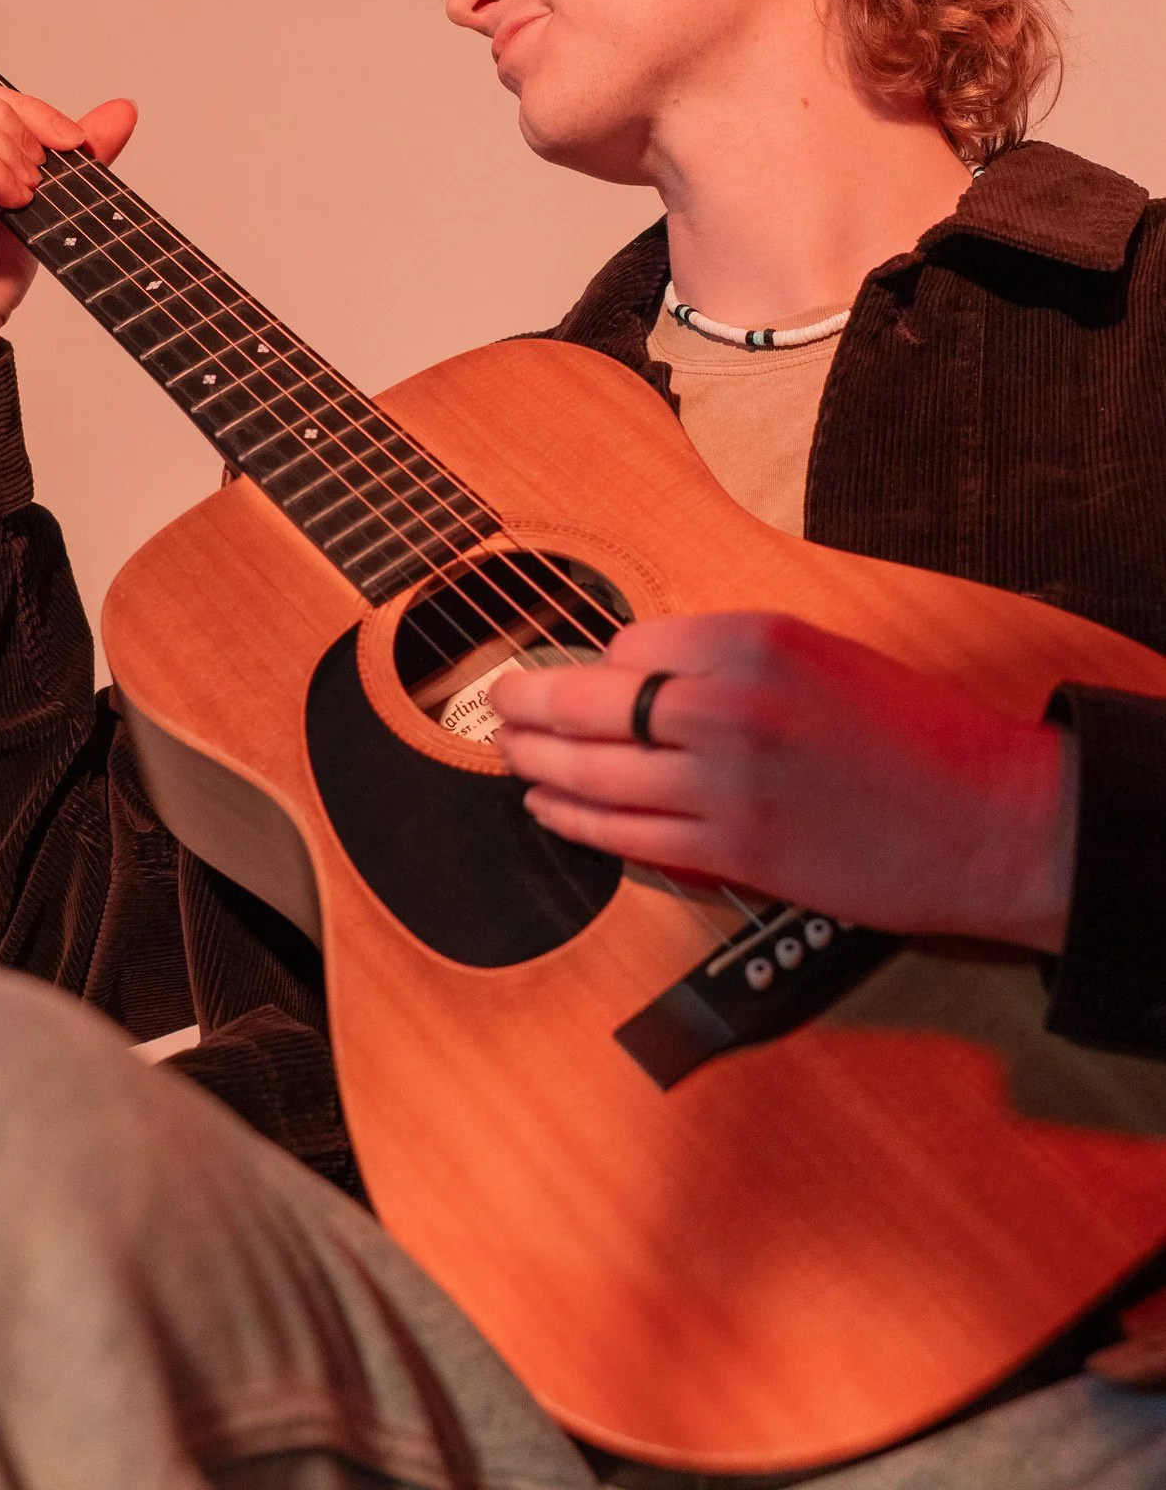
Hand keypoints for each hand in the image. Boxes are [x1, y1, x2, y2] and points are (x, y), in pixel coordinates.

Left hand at [490, 612, 1072, 951]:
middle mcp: (730, 703)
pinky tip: (551, 808)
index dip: (603, 665)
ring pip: (595, 773)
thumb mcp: (825, 654)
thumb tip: (645, 671)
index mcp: (757, 638)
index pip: (632, 643)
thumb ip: (735, 657)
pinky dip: (576, 820)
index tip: (586, 677)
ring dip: (538, 765)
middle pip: (591, 703)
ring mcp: (725, 783)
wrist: (990, 819)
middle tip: (500, 707)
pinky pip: (626, 835)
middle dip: (529, 706)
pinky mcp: (733, 852)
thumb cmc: (919, 734)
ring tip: (510, 757)